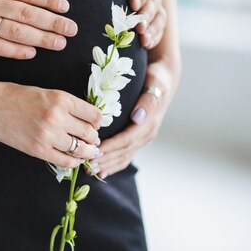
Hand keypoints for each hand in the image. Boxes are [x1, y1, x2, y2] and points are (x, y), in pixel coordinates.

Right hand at [0, 81, 102, 167]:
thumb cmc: (16, 96)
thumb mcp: (46, 92)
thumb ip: (66, 105)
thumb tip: (88, 120)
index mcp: (62, 98)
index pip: (94, 115)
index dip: (98, 121)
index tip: (96, 124)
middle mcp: (58, 116)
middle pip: (90, 133)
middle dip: (93, 138)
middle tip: (92, 140)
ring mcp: (48, 135)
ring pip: (81, 149)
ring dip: (87, 152)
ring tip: (87, 152)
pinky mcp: (38, 149)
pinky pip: (65, 161)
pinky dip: (74, 162)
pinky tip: (75, 159)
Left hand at [85, 57, 179, 177]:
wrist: (164, 80)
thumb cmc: (156, 80)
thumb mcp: (155, 85)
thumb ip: (147, 102)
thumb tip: (137, 117)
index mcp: (149, 124)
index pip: (127, 139)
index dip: (111, 147)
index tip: (95, 151)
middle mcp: (147, 135)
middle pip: (124, 152)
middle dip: (105, 159)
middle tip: (86, 164)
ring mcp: (143, 139)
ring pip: (124, 157)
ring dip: (107, 165)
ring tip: (89, 170)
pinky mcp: (138, 140)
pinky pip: (125, 156)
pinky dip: (114, 165)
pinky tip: (101, 171)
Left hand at [106, 0, 165, 48]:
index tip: (133, 4)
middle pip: (152, 2)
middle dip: (146, 16)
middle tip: (138, 28)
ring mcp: (153, 1)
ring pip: (158, 16)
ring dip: (152, 29)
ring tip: (143, 40)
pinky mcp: (152, 14)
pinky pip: (158, 26)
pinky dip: (153, 36)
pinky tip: (146, 45)